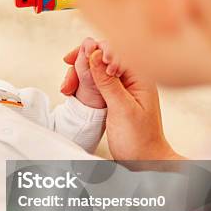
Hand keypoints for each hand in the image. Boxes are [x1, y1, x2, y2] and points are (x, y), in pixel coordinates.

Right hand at [61, 45, 182, 160]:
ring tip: (66, 87)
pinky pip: (94, 81)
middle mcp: (131, 78)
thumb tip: (95, 55)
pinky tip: (71, 90)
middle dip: (84, 59)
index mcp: (141, 77)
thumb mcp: (121, 109)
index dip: (99, 49)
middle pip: (104, 55)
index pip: (118, 49)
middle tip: (67, 65)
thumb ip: (108, 81)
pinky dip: (80, 83)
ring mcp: (121, 86)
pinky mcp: (112, 96)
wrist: (144, 161)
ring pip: (95, 68)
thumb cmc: (140, 139)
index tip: (83, 59)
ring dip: (79, 72)